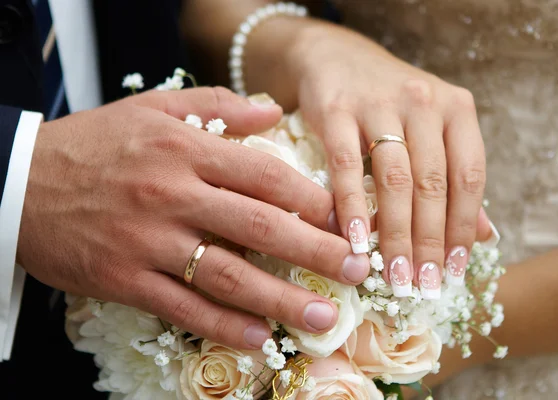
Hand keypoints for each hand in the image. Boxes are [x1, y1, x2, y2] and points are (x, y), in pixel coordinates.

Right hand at [18, 87, 369, 348]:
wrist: (20, 181)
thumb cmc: (95, 143)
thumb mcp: (154, 108)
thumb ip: (218, 105)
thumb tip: (273, 112)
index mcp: (186, 149)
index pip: (266, 176)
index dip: (314, 201)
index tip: (346, 220)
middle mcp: (172, 194)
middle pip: (260, 227)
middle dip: (317, 252)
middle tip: (358, 272)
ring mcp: (148, 241)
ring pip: (228, 275)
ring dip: (281, 299)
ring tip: (324, 317)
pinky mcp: (124, 278)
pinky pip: (182, 306)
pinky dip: (223, 325)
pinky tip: (259, 336)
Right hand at [289, 24, 487, 297]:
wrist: (337, 58)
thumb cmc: (389, 104)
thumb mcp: (430, 130)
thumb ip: (455, 178)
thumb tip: (483, 235)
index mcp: (456, 109)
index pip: (468, 178)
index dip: (463, 229)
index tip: (454, 272)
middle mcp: (424, 103)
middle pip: (434, 184)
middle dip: (429, 242)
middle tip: (422, 285)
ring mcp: (380, 104)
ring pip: (395, 180)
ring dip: (396, 234)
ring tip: (394, 275)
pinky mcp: (338, 110)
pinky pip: (348, 166)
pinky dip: (353, 206)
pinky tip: (355, 240)